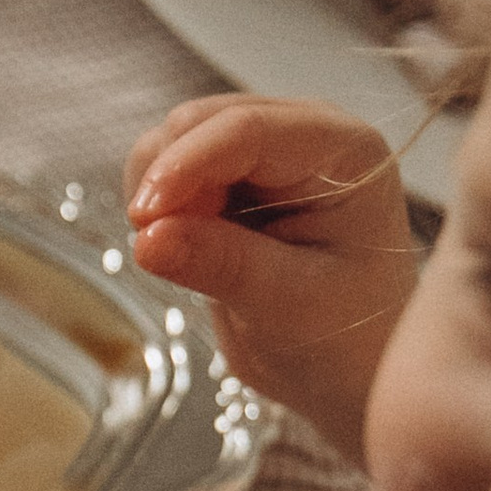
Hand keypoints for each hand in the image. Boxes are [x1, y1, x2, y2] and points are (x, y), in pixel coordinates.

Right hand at [124, 96, 418, 469]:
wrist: (350, 368)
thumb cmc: (344, 339)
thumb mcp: (287, 307)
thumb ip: (221, 265)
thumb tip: (145, 237)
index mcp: (343, 151)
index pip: (247, 130)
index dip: (184, 164)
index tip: (141, 217)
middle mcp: (305, 135)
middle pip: (202, 122)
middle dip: (168, 179)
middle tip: (163, 250)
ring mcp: (268, 152)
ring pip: (177, 141)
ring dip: (162, 194)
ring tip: (190, 256)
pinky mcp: (235, 178)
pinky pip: (174, 173)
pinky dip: (163, 207)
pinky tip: (186, 248)